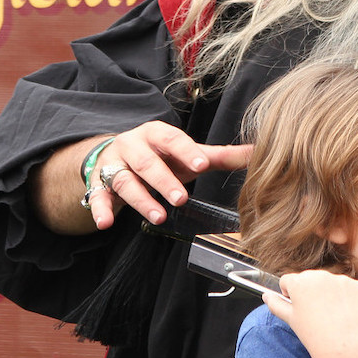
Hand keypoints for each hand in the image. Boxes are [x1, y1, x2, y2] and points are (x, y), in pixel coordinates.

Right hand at [86, 121, 251, 229]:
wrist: (117, 156)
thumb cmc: (161, 156)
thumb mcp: (187, 154)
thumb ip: (219, 155)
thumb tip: (259, 151)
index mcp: (157, 134)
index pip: (173, 140)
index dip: (187, 152)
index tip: (202, 165)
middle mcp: (133, 145)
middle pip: (147, 162)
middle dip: (163, 180)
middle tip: (181, 198)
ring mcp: (114, 164)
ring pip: (125, 180)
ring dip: (140, 199)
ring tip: (158, 216)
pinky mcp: (99, 183)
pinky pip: (98, 195)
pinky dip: (100, 208)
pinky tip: (106, 222)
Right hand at [263, 270, 357, 357]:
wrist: (342, 351)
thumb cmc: (315, 337)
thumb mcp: (290, 319)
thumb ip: (275, 304)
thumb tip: (266, 296)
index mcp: (299, 281)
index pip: (289, 281)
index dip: (291, 295)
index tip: (300, 308)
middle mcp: (320, 275)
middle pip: (311, 279)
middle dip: (311, 292)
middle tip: (317, 315)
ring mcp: (342, 280)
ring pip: (331, 283)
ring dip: (330, 294)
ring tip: (332, 316)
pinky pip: (351, 289)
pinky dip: (349, 299)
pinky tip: (346, 314)